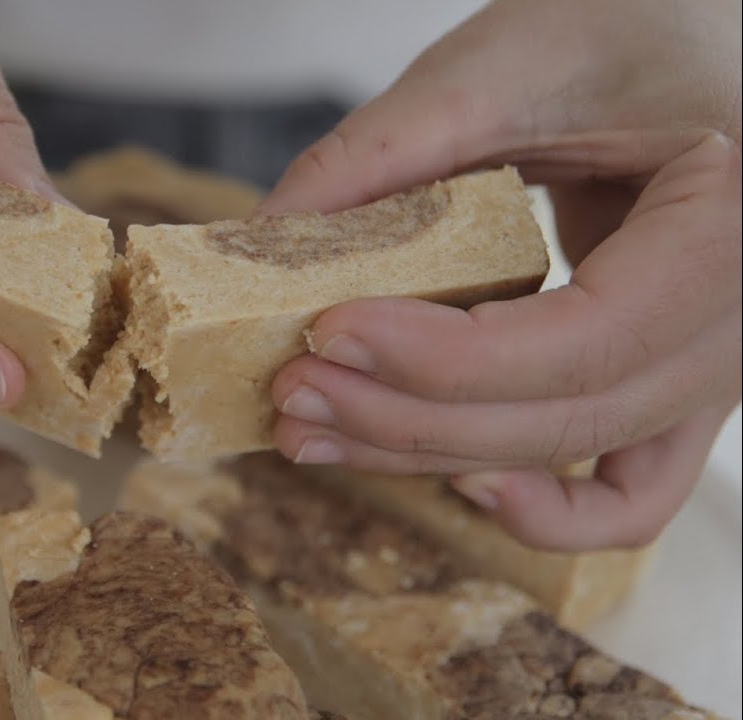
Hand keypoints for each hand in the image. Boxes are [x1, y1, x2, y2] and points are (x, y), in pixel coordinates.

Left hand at [264, 0, 740, 550]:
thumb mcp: (505, 66)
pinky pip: (627, 492)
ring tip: (316, 428)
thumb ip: (380, 153)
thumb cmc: (629, 25)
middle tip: (290, 391)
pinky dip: (542, 505)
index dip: (443, 359)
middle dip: (408, 417)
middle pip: (569, 415)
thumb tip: (259, 243)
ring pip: (578, 460)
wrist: (697, 35)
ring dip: (436, 458)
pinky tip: (450, 475)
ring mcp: (719, 364)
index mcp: (738, 225)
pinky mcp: (676, 383)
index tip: (324, 331)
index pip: (587, 338)